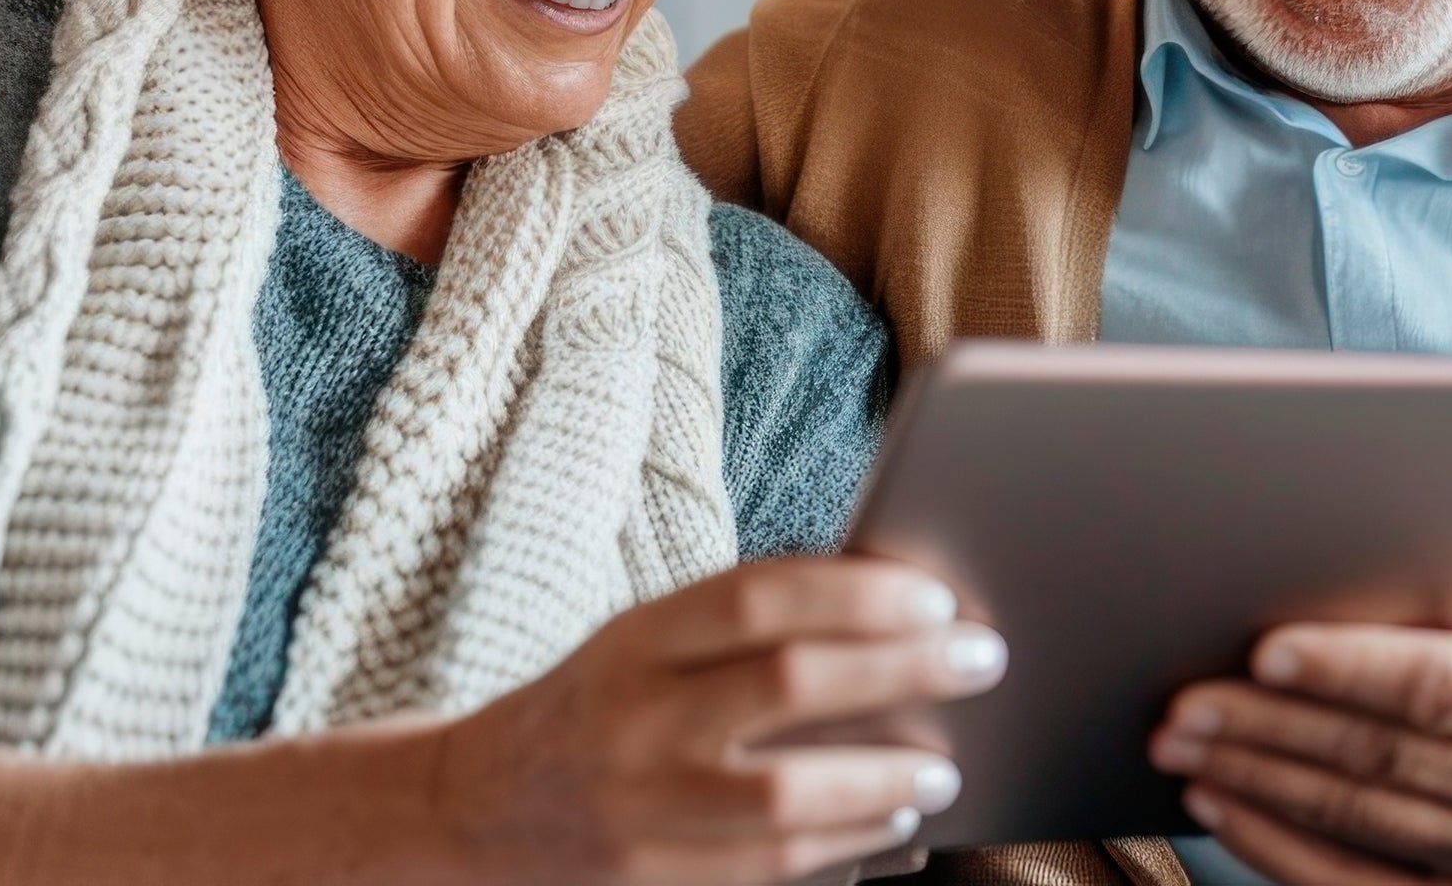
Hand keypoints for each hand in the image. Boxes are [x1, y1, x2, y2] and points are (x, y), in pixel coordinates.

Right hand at [421, 555, 1004, 885]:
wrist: (469, 808)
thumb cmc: (593, 707)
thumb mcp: (640, 642)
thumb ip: (740, 627)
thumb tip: (886, 606)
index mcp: (635, 638)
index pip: (756, 598)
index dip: (855, 593)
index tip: (936, 597)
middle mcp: (635, 716)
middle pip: (787, 684)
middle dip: (901, 669)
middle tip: (982, 660)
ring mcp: (641, 805)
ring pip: (782, 794)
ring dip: (881, 779)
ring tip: (945, 768)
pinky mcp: (651, 876)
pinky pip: (768, 866)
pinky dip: (844, 846)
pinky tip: (895, 826)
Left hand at [1149, 551, 1451, 885]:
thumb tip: (1403, 526)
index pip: (1440, 685)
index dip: (1350, 669)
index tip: (1267, 649)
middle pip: (1380, 756)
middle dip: (1268, 727)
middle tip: (1181, 703)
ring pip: (1358, 818)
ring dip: (1257, 782)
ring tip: (1181, 746)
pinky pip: (1361, 885)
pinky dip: (1282, 850)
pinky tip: (1223, 811)